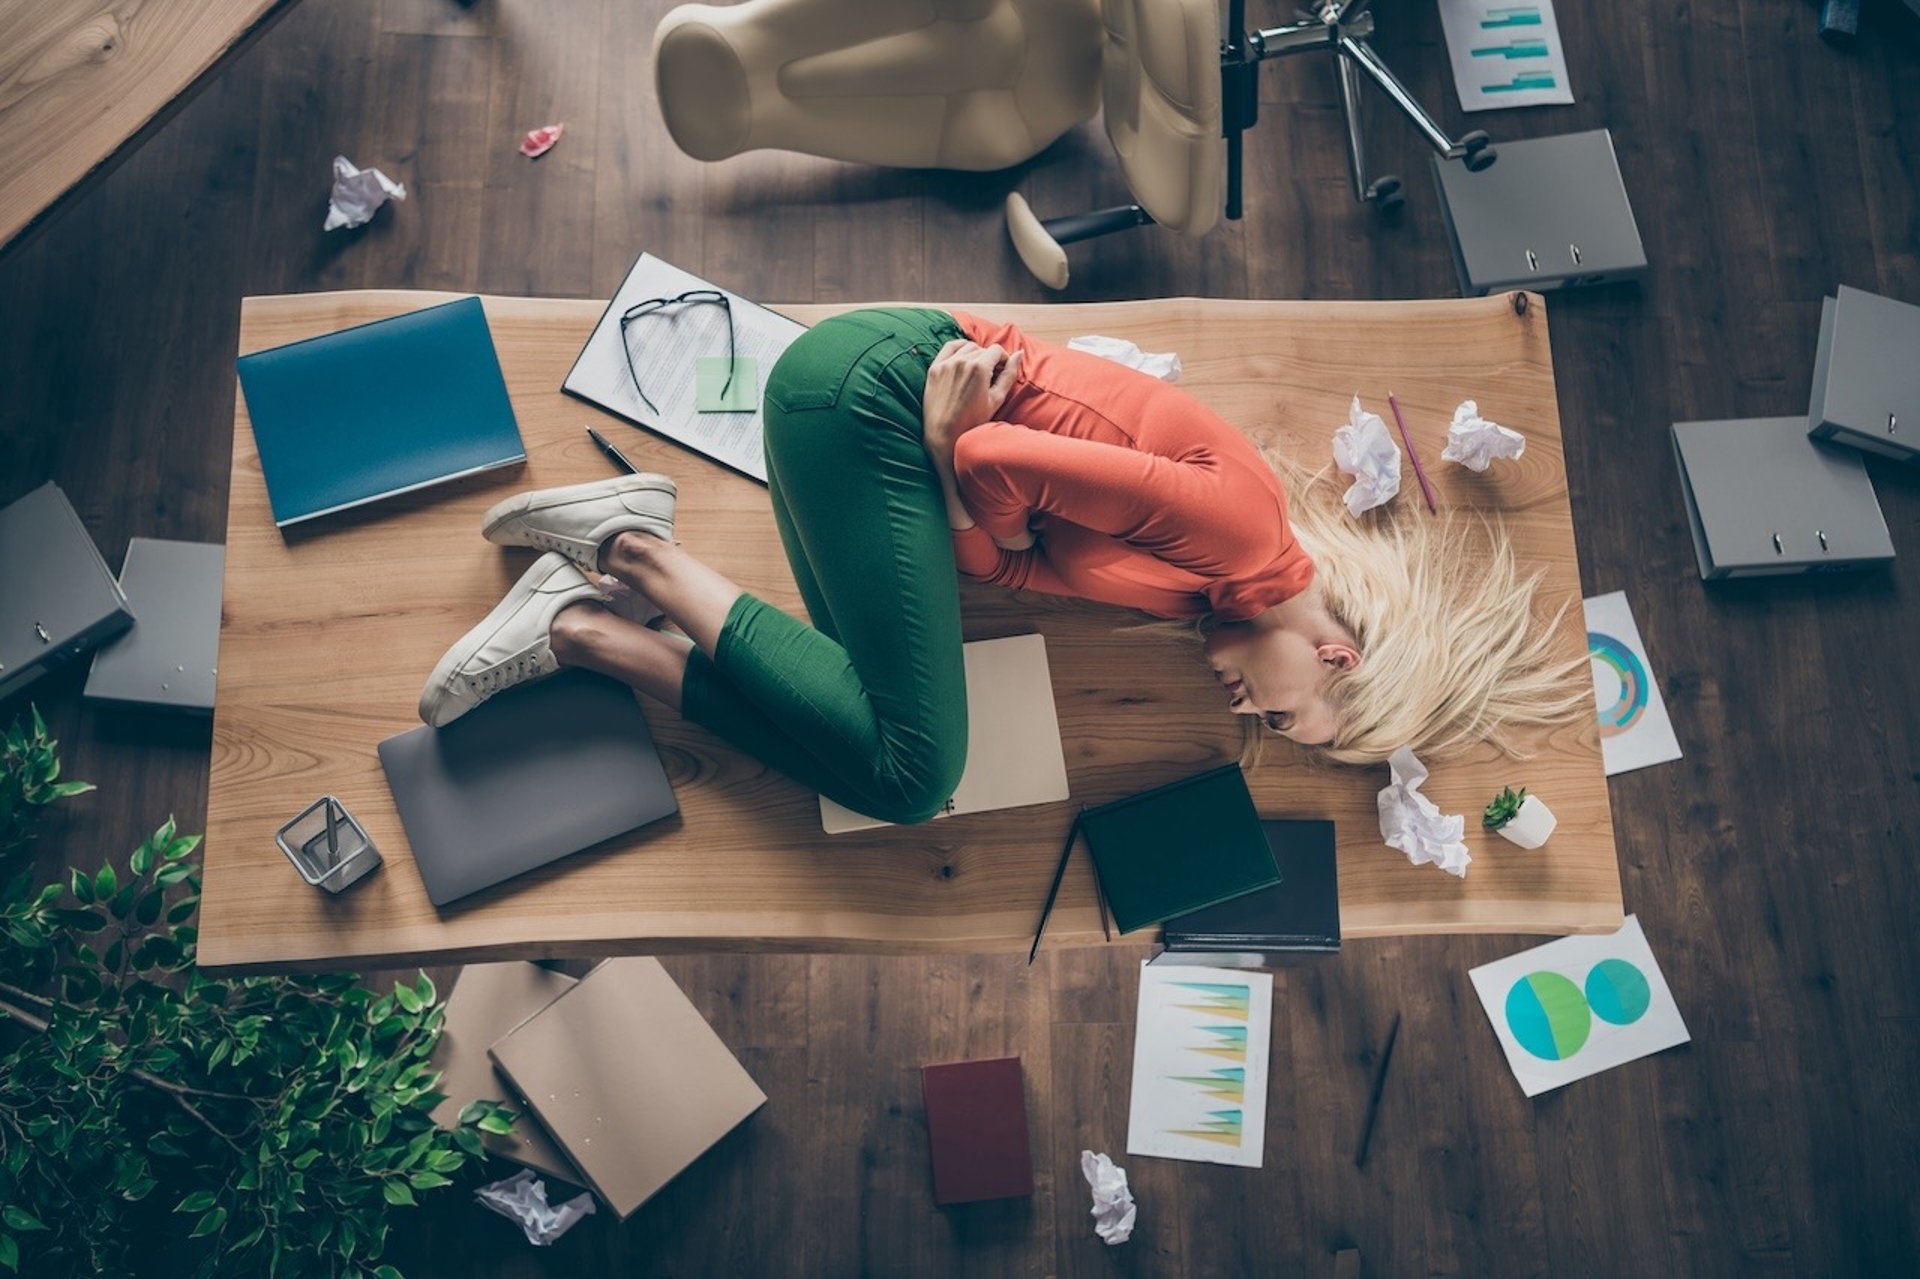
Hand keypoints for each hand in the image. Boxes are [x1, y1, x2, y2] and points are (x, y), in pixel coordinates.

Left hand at [921, 339, 1022, 459]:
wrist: (943, 435)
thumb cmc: (972, 421)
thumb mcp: (996, 399)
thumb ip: (1009, 374)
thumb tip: (1020, 353)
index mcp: (978, 368)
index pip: (997, 350)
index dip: (1004, 360)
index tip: (1003, 371)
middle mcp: (961, 361)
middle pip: (983, 350)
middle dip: (990, 360)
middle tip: (991, 376)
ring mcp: (946, 363)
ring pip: (967, 347)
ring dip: (976, 354)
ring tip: (978, 371)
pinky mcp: (935, 368)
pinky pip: (950, 348)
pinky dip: (959, 348)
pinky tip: (964, 357)